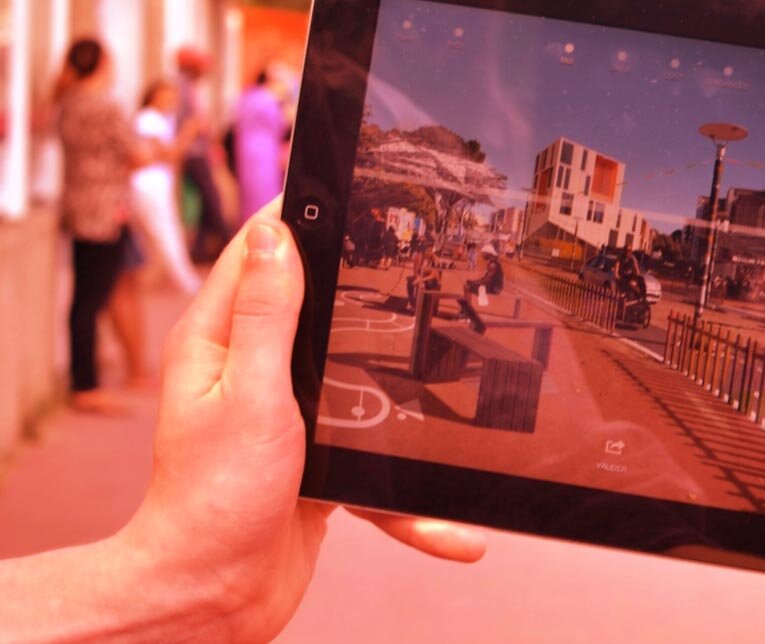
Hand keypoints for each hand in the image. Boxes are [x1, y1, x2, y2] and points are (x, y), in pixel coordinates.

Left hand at [114, 199, 484, 640]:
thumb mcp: (249, 392)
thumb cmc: (215, 500)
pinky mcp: (321, 461)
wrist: (217, 596)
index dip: (297, 214)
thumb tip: (276, 234)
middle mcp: (254, 372)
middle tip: (420, 253)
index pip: (259, 255)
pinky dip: (412, 495)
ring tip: (458, 370)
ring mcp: (290, 417)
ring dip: (406, 389)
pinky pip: (376, 458)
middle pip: (316, 306)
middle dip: (366, 283)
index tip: (339, 180)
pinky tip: (453, 525)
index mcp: (222, 342)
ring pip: (359, 377)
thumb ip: (267, 315)